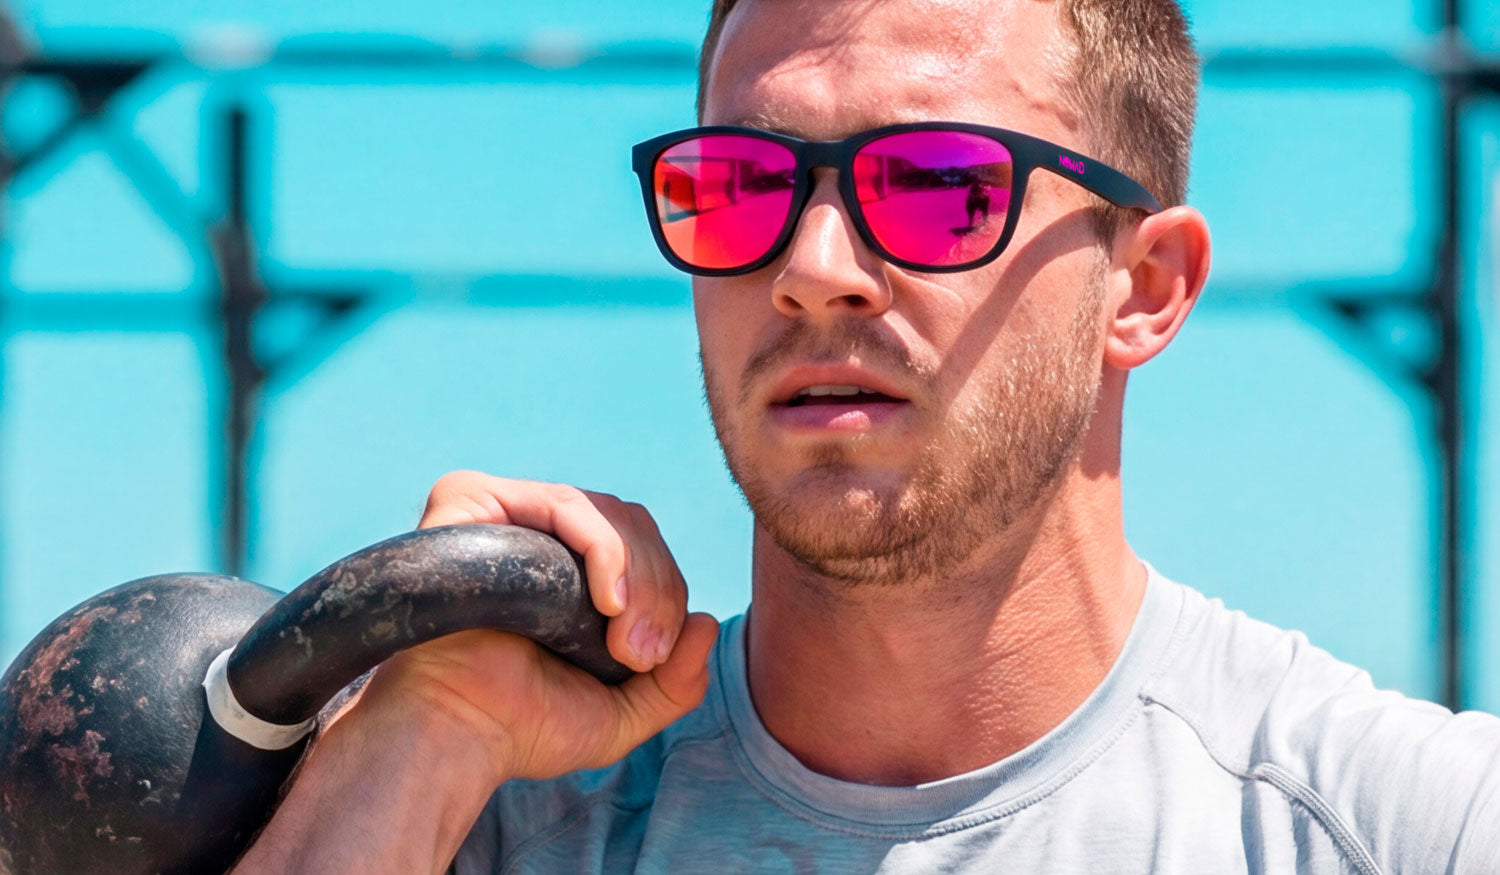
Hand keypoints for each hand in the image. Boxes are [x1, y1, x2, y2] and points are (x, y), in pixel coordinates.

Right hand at [353, 471, 717, 781]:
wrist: (458, 735)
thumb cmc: (524, 727)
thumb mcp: (621, 715)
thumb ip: (675, 682)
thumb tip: (706, 623)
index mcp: (563, 568)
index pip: (639, 546)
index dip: (664, 594)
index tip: (652, 660)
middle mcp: (531, 531)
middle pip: (630, 522)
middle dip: (658, 588)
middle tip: (642, 655)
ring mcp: (501, 511)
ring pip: (604, 511)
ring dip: (638, 574)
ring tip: (625, 639)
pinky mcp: (471, 499)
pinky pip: (561, 502)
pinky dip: (602, 547)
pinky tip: (607, 600)